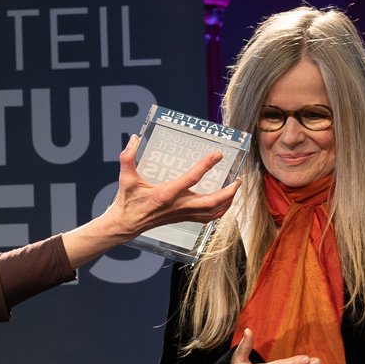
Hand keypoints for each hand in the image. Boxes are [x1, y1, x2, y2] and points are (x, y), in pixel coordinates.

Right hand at [104, 134, 240, 235]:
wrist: (127, 224)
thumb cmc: (128, 201)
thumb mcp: (126, 177)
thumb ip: (128, 156)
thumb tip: (134, 139)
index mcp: (166, 193)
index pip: (192, 178)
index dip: (206, 165)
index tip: (217, 155)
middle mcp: (178, 205)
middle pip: (211, 202)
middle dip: (228, 191)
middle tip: (238, 180)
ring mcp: (182, 214)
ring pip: (212, 212)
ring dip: (227, 202)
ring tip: (234, 190)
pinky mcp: (183, 219)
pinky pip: (207, 219)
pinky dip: (219, 212)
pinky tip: (224, 205)